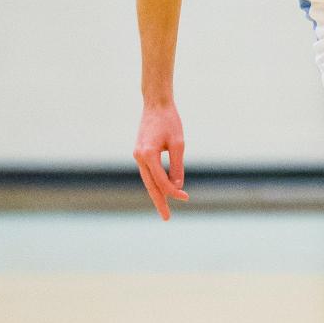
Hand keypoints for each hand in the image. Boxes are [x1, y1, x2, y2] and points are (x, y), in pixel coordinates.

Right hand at [133, 103, 188, 219]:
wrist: (156, 104)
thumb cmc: (170, 121)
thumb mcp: (178, 144)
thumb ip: (177, 166)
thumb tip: (177, 186)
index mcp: (147, 154)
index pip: (161, 181)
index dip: (174, 192)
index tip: (186, 197)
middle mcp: (139, 156)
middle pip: (150, 185)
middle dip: (159, 202)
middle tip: (166, 218)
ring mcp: (137, 155)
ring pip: (147, 180)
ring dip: (157, 193)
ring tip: (164, 208)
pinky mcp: (140, 152)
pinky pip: (148, 172)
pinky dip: (155, 182)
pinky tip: (162, 190)